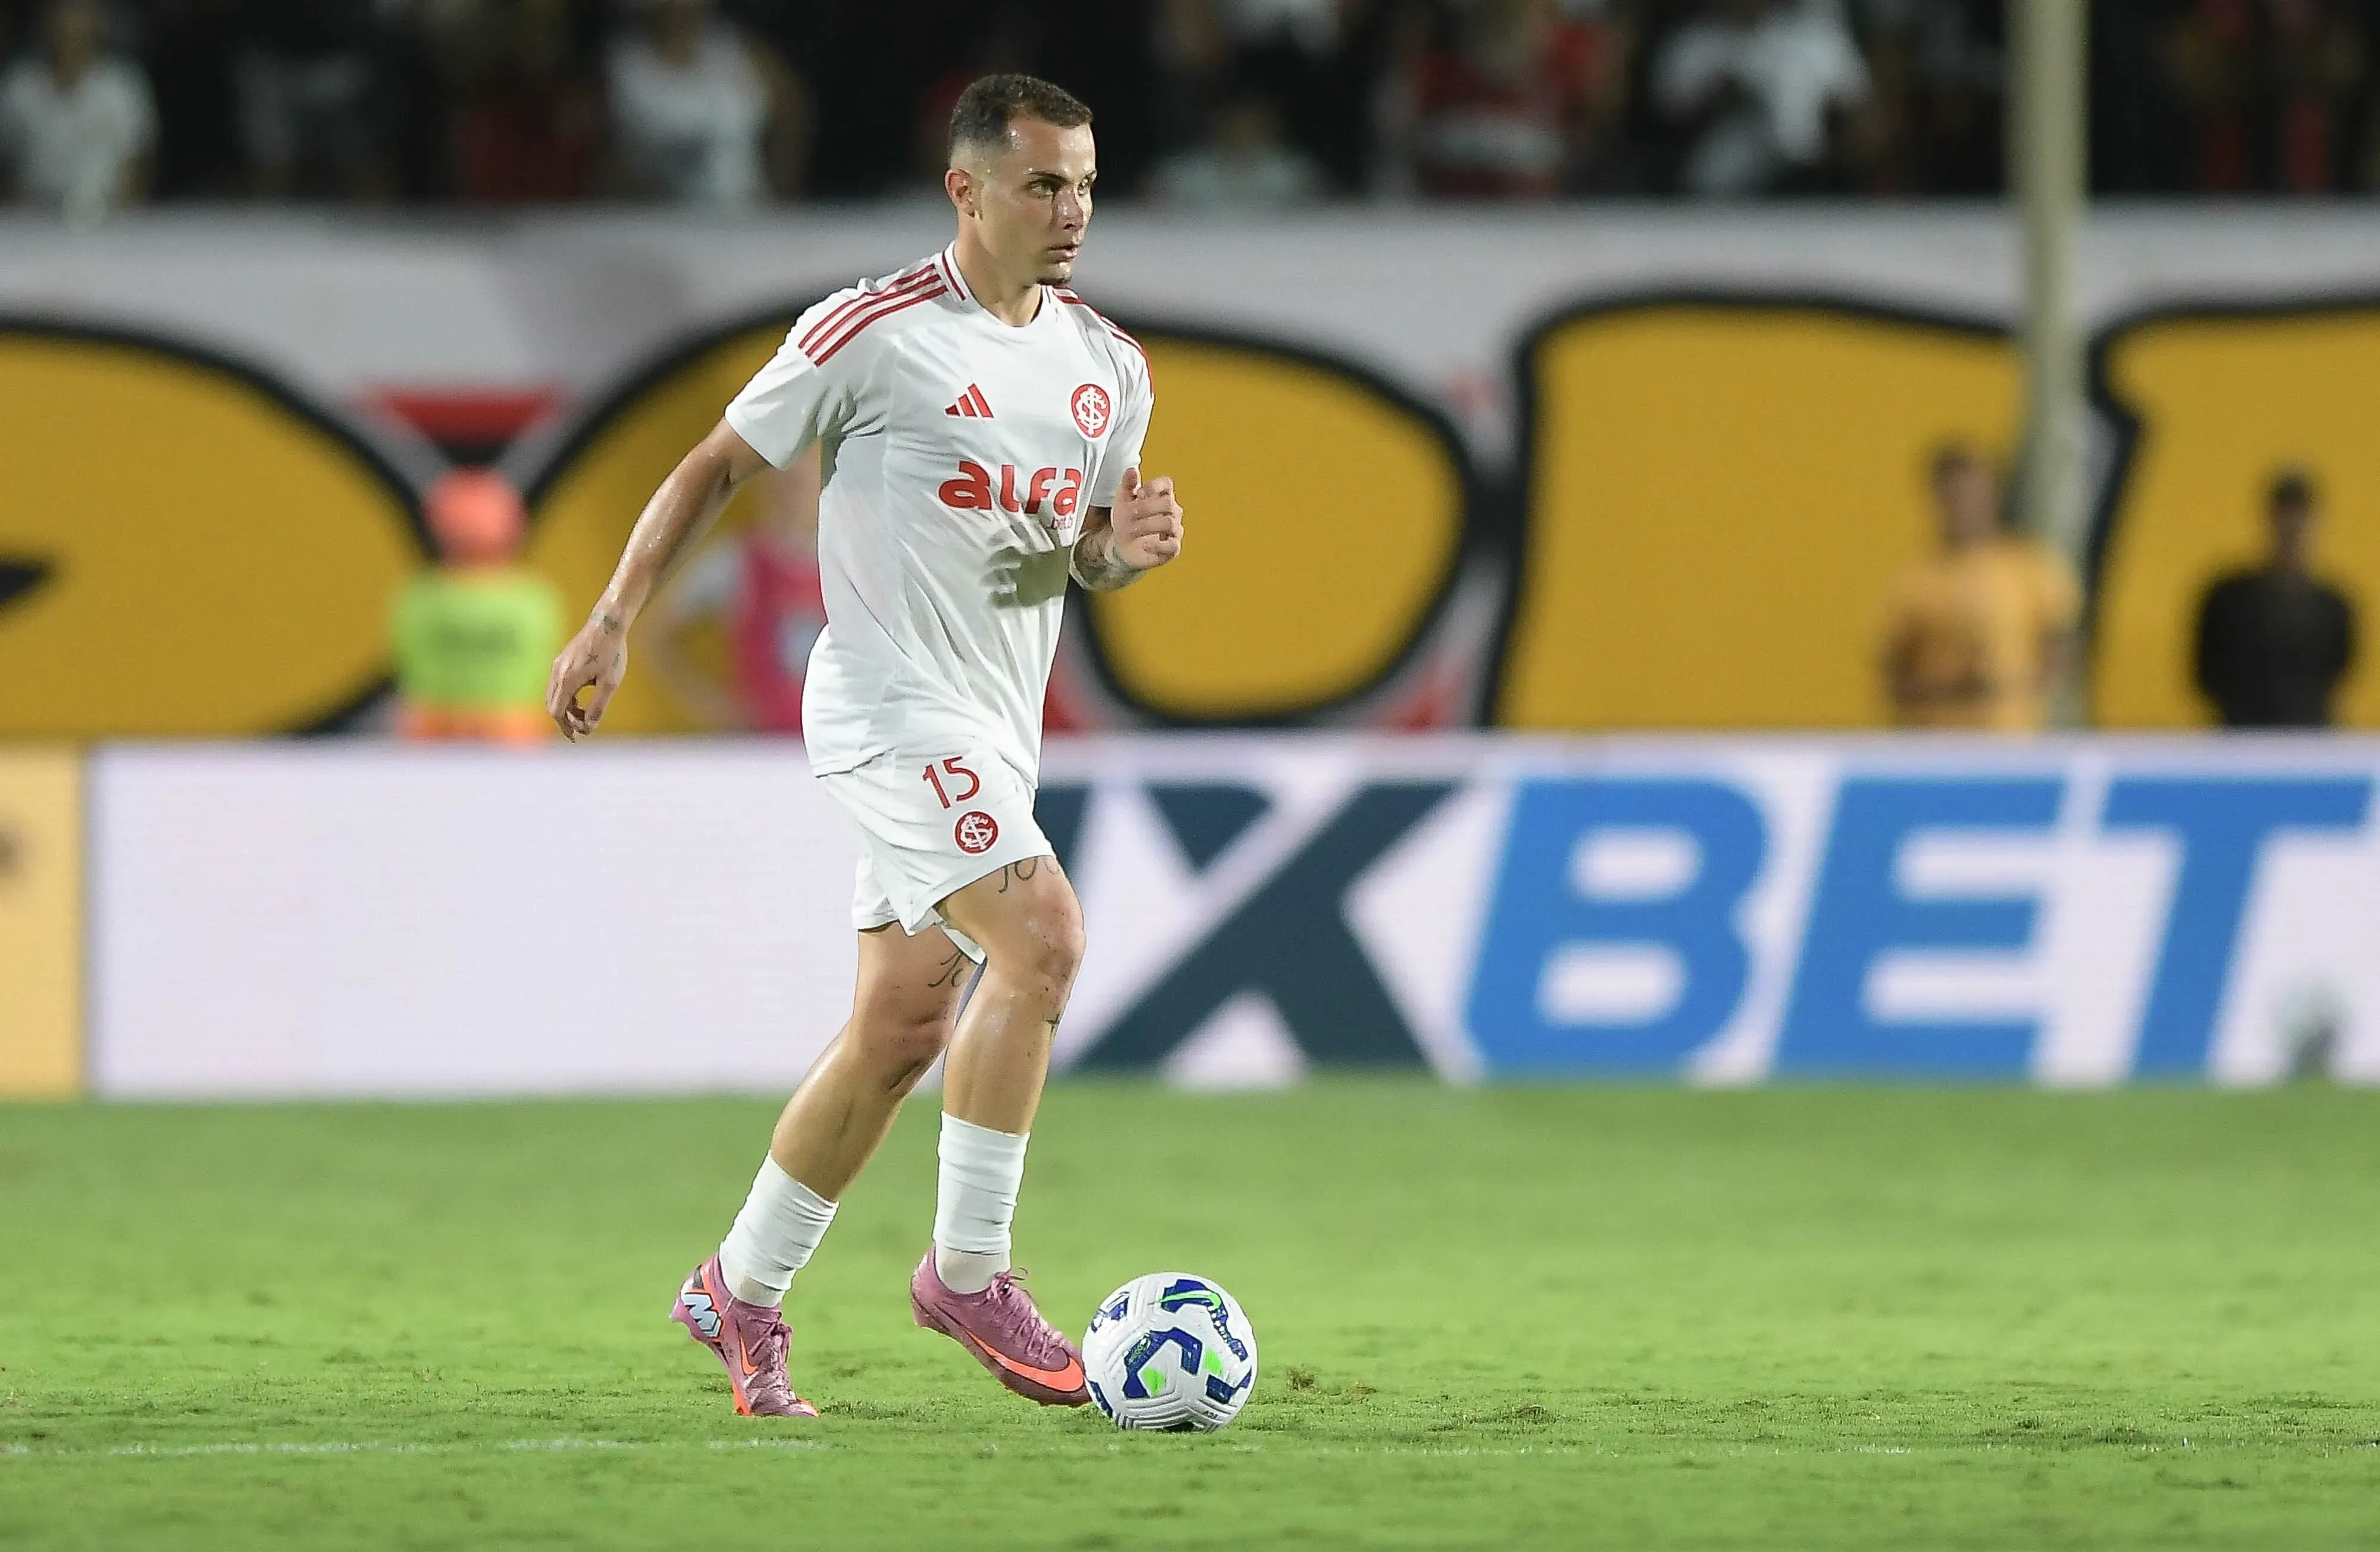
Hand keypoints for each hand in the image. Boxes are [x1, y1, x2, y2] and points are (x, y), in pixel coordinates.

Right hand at [545, 615, 628, 739]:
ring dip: (565, 709)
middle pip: (552, 705)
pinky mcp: (561, 661)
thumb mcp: (610, 683)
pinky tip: (580, 699)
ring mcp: (557, 665)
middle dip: (565, 720)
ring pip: (553, 696)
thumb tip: (588, 727)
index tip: (578, 737)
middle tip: (583, 728)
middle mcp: (557, 673)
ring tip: (584, 714)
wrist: (607, 625)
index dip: (565, 727)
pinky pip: (556, 686)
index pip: (557, 712)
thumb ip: (598, 707)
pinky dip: (565, 697)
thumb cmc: (611, 653)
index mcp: (567, 681)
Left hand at [1109, 467, 1183, 570]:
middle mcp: (1172, 511)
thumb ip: (1127, 484)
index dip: (1154, 486)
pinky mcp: (1172, 549)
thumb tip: (1132, 470)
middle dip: (1146, 508)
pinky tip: (1144, 545)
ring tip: (1131, 530)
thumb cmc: (1127, 521)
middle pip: (1168, 503)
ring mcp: (1174, 530)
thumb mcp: (1123, 500)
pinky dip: (1157, 545)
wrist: (1123, 546)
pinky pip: (1173, 546)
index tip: (1138, 492)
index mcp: (1162, 496)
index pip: (1167, 483)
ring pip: (1169, 523)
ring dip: (1147, 526)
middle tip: (1130, 514)